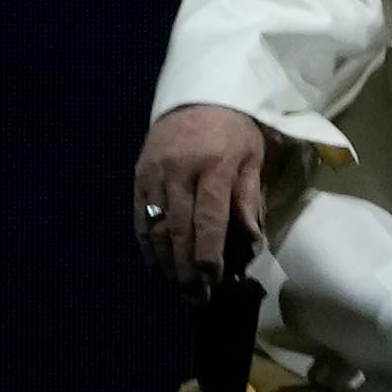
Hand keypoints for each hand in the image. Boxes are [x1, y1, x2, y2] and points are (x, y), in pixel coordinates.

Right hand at [134, 104, 278, 290]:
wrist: (196, 93)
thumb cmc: (233, 129)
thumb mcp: (253, 157)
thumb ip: (249, 200)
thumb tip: (251, 244)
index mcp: (214, 165)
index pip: (209, 219)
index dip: (209, 255)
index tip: (214, 281)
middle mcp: (179, 172)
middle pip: (179, 231)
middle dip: (187, 270)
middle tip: (196, 298)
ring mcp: (154, 175)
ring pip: (155, 229)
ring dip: (166, 264)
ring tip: (178, 289)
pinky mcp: (138, 177)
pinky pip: (140, 219)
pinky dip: (147, 248)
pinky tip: (158, 268)